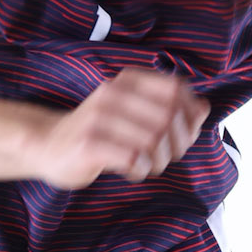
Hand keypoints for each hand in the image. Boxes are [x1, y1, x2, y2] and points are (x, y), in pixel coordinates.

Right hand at [35, 68, 209, 189]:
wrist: (47, 144)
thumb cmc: (98, 132)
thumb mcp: (133, 112)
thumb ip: (168, 108)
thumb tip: (204, 108)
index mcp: (128, 81)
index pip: (177, 90)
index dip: (189, 116)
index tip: (182, 135)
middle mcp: (113, 92)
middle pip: (169, 117)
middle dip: (176, 144)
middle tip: (164, 157)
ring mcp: (99, 117)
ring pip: (154, 140)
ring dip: (159, 160)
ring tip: (147, 165)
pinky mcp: (89, 143)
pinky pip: (134, 158)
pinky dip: (141, 169)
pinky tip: (132, 170)